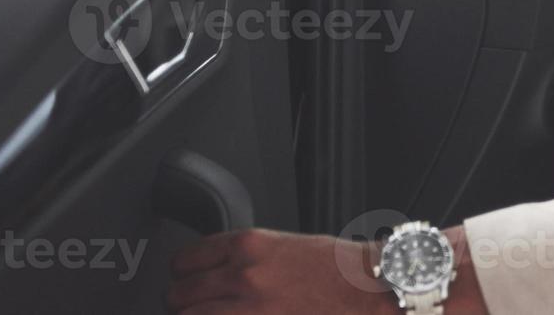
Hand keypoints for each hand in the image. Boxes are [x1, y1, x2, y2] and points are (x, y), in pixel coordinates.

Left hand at [167, 226, 486, 313]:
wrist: (375, 291)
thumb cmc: (342, 271)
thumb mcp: (290, 247)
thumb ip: (249, 258)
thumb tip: (220, 274)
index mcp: (250, 246)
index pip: (185, 260)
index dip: (183, 272)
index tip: (186, 279)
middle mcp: (242, 277)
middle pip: (178, 296)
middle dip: (185, 302)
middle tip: (198, 305)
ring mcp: (247, 311)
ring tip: (216, 313)